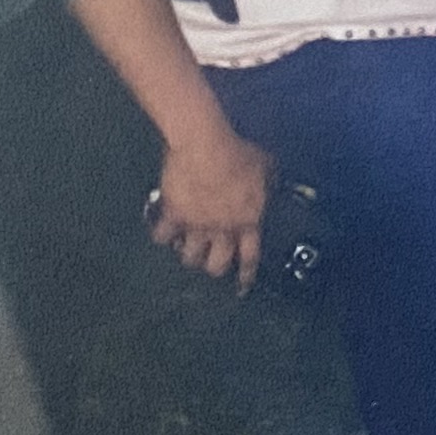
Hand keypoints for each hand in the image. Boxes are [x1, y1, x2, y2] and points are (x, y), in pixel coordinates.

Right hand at [151, 126, 271, 284]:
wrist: (206, 147)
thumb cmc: (239, 153)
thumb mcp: (265, 166)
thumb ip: (268, 181)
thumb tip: (274, 182)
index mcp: (248, 220)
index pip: (250, 256)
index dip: (246, 274)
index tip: (242, 286)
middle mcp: (222, 229)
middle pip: (217, 264)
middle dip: (215, 268)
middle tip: (212, 264)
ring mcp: (196, 225)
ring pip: (189, 257)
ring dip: (189, 255)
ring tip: (187, 250)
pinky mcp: (173, 215)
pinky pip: (162, 236)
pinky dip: (162, 236)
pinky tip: (162, 233)